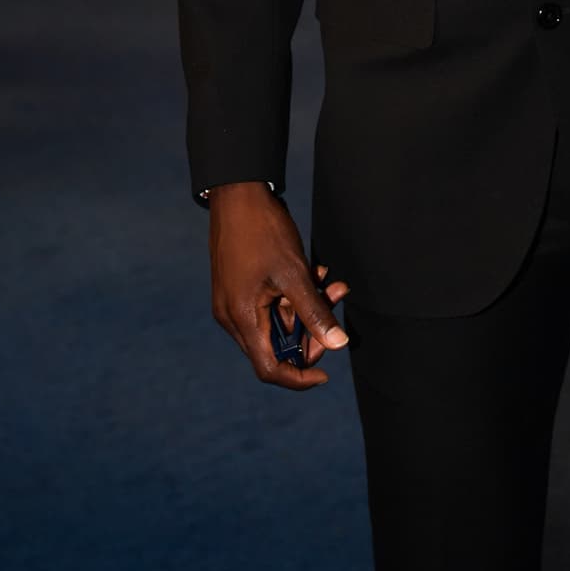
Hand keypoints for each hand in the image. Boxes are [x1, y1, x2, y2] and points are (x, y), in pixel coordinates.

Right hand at [208, 181, 349, 389]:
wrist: (237, 193)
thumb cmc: (263, 231)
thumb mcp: (294, 273)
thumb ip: (314, 312)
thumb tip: (337, 344)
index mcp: (241, 318)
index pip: (269, 368)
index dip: (299, 377)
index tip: (326, 372)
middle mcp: (232, 316)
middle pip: (275, 347)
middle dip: (310, 332)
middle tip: (336, 304)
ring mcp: (233, 301)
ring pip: (275, 322)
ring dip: (306, 308)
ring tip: (331, 282)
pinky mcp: (237, 287)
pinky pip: (268, 305)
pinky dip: (292, 296)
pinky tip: (315, 273)